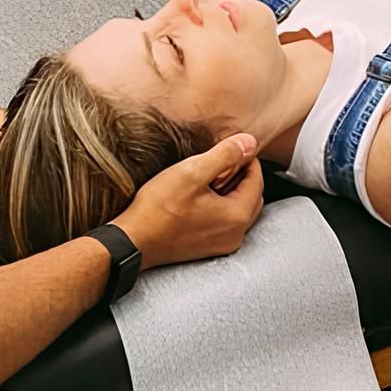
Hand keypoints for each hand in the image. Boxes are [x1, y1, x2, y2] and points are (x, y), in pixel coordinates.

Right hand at [110, 133, 263, 268]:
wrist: (133, 241)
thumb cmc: (158, 210)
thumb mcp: (191, 172)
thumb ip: (225, 155)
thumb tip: (249, 143)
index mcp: (237, 216)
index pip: (257, 180)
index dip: (247, 159)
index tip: (232, 146)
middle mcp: (235, 235)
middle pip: (251, 196)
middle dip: (241, 175)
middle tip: (220, 161)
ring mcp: (222, 244)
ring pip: (238, 209)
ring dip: (230, 190)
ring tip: (207, 178)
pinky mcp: (208, 247)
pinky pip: (224, 221)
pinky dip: (219, 206)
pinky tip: (198, 197)